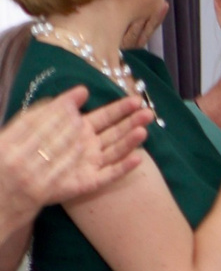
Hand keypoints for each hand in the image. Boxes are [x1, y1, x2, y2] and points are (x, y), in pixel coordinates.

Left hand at [0, 86, 147, 223]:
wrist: (22, 172)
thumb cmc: (33, 143)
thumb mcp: (46, 116)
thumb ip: (64, 103)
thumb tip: (84, 89)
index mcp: (82, 130)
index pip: (106, 116)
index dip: (121, 109)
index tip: (137, 100)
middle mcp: (91, 146)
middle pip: (116, 132)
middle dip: (132, 122)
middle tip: (148, 113)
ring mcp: (92, 164)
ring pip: (116, 150)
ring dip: (130, 141)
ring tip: (143, 131)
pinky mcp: (91, 181)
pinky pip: (110, 174)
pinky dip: (124, 167)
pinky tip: (137, 159)